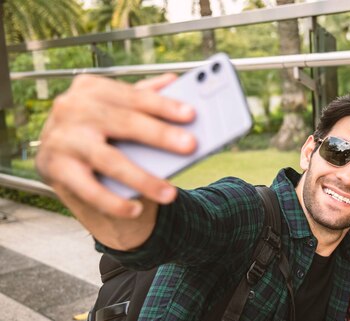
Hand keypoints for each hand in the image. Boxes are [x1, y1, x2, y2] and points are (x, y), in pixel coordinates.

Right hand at [35, 74, 195, 248]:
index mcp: (91, 88)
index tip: (191, 114)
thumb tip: (173, 81)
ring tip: (170, 193)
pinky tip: (136, 209)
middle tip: (190, 145)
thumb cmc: (100, 129)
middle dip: (159, 134)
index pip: (133, 96)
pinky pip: (88, 189)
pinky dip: (112, 202)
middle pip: (123, 123)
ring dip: (142, 178)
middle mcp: (71, 108)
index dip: (163, 104)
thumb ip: (143, 96)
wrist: (62, 159)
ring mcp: (61, 138)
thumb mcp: (117, 109)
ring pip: (108, 159)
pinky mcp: (53, 168)